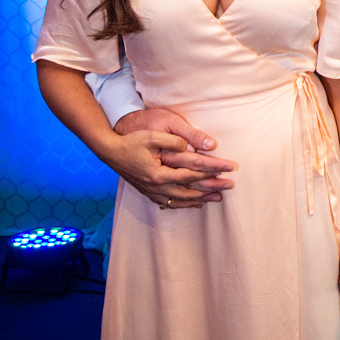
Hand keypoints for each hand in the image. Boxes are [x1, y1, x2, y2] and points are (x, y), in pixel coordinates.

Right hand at [110, 108, 235, 206]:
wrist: (109, 149)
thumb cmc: (131, 139)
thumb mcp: (153, 134)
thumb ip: (176, 140)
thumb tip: (198, 145)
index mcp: (159, 173)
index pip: (194, 172)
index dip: (214, 169)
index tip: (230, 167)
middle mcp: (156, 186)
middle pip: (191, 190)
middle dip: (212, 188)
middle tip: (231, 185)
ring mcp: (151, 191)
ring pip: (181, 200)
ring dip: (201, 199)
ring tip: (218, 198)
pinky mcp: (148, 191)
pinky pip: (169, 202)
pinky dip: (184, 204)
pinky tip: (195, 203)